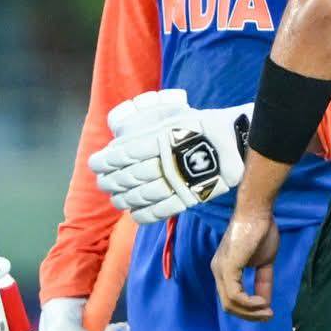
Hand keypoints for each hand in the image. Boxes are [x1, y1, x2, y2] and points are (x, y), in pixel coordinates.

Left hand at [89, 89, 249, 223]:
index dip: (105, 160)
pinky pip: (160, 211)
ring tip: (115, 198)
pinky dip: (142, 215)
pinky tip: (133, 213)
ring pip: (140, 195)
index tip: (95, 163)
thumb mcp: (172, 115)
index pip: (123, 153)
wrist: (236, 142)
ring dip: (122, 198)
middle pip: (128, 175)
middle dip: (109, 180)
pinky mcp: (188, 198)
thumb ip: (147, 123)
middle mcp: (166, 160)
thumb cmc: (202, 125)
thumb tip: (120, 133)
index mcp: (160, 138)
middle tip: (101, 181)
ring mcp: (177, 181)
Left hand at [212, 212, 279, 320]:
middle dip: (249, 315)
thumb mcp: (264, 263)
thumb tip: (265, 304)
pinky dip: (249, 303)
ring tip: (267, 310)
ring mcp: (221, 269)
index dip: (248, 310)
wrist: (258, 212)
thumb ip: (262, 282)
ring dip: (251, 312)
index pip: (230, 299)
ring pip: (230, 303)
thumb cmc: (261, 231)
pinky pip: (235, 295)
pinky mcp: (228, 267)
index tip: (267, 312)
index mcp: (224, 270)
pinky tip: (262, 302)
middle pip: (228, 305)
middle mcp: (218, 271)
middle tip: (268, 316)